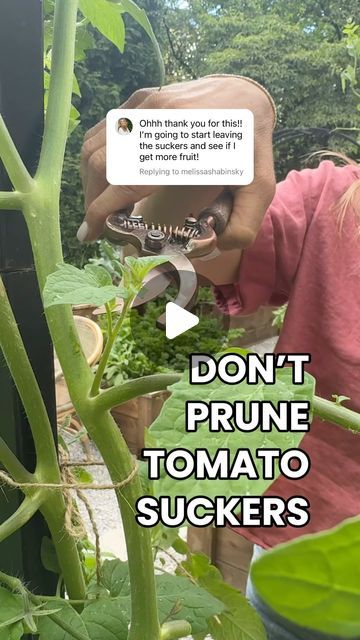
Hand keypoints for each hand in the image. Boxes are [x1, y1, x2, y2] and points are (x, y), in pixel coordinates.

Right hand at [80, 75, 275, 248]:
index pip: (126, 181)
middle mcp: (157, 120)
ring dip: (90, 177)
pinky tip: (106, 175)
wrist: (248, 96)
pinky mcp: (141, 99)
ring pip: (95, 143)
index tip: (89, 233)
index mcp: (183, 146)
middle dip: (92, 198)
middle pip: (102, 163)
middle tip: (100, 223)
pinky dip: (96, 155)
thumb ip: (244, 225)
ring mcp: (145, 104)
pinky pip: (104, 128)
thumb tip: (213, 248)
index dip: (100, 211)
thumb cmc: (251, 148)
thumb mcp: (259, 189)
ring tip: (100, 202)